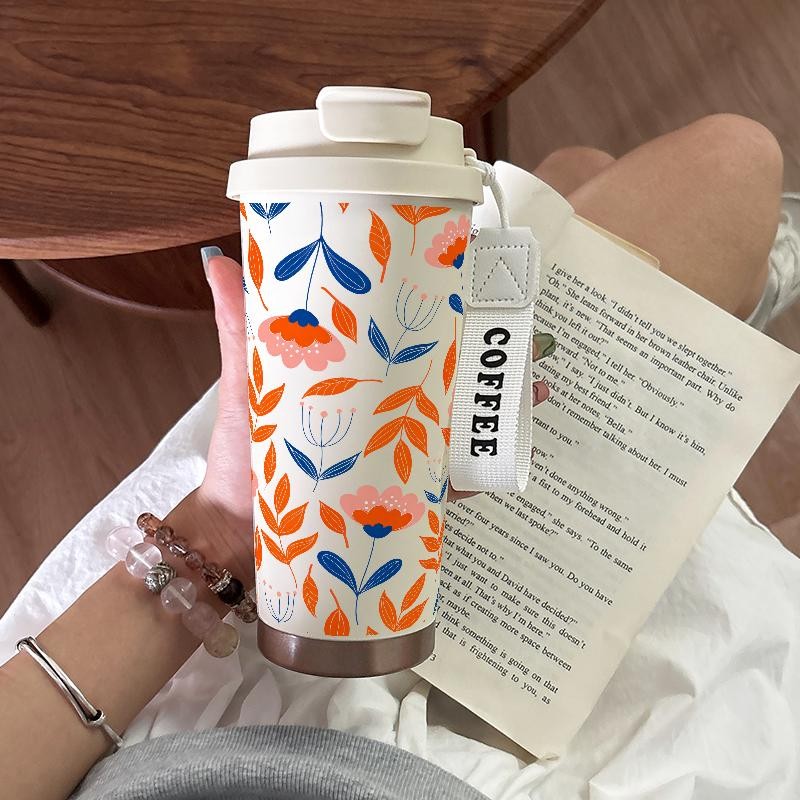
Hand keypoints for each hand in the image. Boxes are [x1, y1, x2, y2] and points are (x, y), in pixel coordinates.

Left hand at [183, 254, 554, 582]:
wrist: (236, 534)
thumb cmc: (243, 457)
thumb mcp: (248, 385)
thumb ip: (239, 328)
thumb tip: (218, 262)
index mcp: (355, 378)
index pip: (405, 336)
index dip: (444, 309)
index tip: (476, 279)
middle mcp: (382, 411)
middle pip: (446, 375)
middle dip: (489, 354)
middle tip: (522, 334)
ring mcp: (396, 453)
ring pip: (459, 423)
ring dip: (499, 405)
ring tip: (532, 386)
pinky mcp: (401, 495)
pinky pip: (449, 482)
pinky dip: (482, 469)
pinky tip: (507, 452)